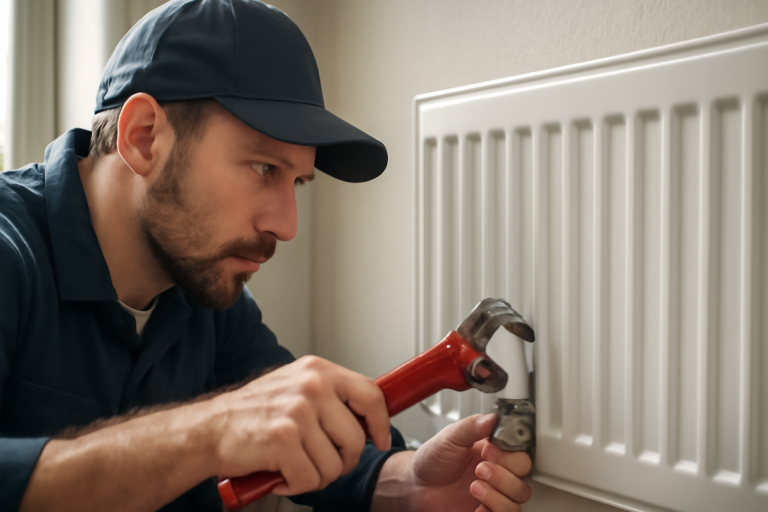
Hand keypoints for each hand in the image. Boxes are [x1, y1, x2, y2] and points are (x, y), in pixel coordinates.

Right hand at [203, 356, 391, 494]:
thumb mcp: (298, 388)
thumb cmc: (254, 413)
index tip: (380, 439)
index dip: (381, 423)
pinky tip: (280, 473)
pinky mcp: (283, 439)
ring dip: (317, 476)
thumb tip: (369, 419)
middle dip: (342, 461)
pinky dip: (296, 485)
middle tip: (320, 462)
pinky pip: (311, 478)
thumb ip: (332, 398)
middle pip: (356, 438)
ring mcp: (298, 411)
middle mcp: (312, 385)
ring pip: (335, 464)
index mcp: (318, 370)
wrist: (209, 429)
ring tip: (295, 465)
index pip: (370, 394)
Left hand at [407, 414, 530, 511]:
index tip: (488, 450)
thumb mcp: (450, 437)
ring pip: (518, 499)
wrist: (416, 486)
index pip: (520, 453)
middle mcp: (498, 473)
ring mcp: (494, 494)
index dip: (509, 454)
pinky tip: (476, 504)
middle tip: (479, 469)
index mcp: (493, 451)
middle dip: (503, 474)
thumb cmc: (433, 460)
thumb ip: (471, 427)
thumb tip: (492, 418)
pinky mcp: (487, 511)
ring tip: (474, 486)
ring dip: (498, 495)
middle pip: (523, 477)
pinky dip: (491, 511)